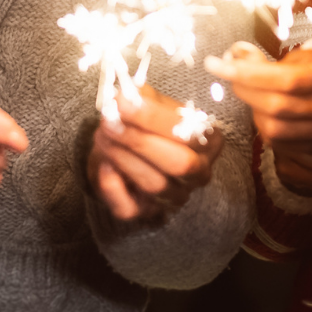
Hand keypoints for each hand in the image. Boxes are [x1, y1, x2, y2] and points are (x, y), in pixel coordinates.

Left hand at [87, 84, 225, 224]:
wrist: (123, 145)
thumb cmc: (144, 122)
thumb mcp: (149, 101)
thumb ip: (140, 97)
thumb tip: (124, 98)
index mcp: (208, 141)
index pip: (188, 133)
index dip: (153, 118)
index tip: (122, 103)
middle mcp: (198, 173)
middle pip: (180, 164)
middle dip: (140, 142)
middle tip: (109, 123)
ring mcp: (175, 196)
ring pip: (155, 185)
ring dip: (123, 158)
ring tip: (103, 136)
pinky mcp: (147, 213)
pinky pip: (130, 207)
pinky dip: (113, 186)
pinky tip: (104, 164)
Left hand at [214, 42, 311, 143]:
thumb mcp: (304, 55)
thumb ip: (269, 61)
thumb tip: (234, 55)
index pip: (287, 79)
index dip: (247, 73)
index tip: (216, 63)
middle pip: (278, 106)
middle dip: (244, 89)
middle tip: (229, 74)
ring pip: (276, 129)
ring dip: (252, 109)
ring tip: (249, 91)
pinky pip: (280, 144)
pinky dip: (263, 126)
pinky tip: (262, 110)